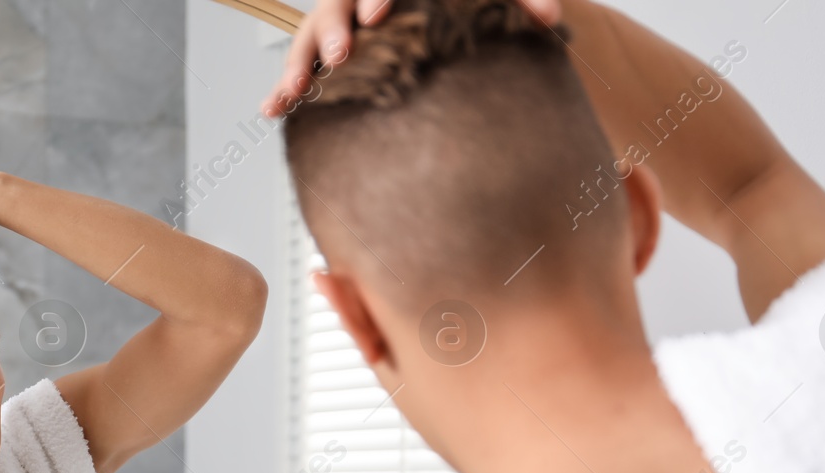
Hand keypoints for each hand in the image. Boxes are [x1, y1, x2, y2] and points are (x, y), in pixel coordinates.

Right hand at [259, 0, 562, 118]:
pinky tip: (272, 111)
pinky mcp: (331, 52)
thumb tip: (552, 19)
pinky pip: (302, 67)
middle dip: (335, 29)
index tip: (378, 14)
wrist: (448, 4)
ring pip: (309, 36)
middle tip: (343, 54)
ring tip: (293, 93)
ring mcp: (342, 23)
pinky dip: (285, 87)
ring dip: (300, 64)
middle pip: (336, 4)